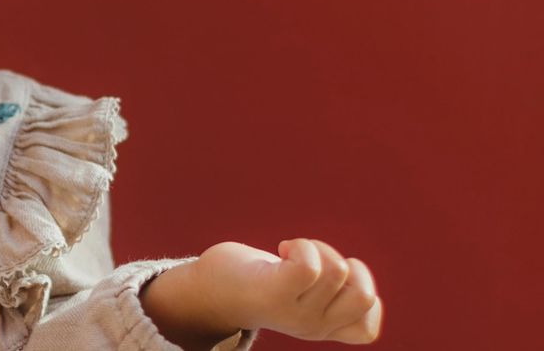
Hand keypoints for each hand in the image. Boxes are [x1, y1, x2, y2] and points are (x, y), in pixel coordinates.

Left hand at [194, 238, 381, 343]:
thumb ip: (327, 292)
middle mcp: (312, 327)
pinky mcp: (274, 292)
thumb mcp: (300, 295)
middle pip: (363, 295)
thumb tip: (354, 275)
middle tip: (312, 261)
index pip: (367, 328)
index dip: (362, 293)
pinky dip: (301, 246)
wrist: (207, 291)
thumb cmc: (257, 282)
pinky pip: (308, 266)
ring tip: (290, 252)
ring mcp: (294, 313)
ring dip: (317, 247)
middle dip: (347, 265)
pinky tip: (281, 250)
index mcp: (322, 328)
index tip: (330, 280)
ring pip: (337, 271)